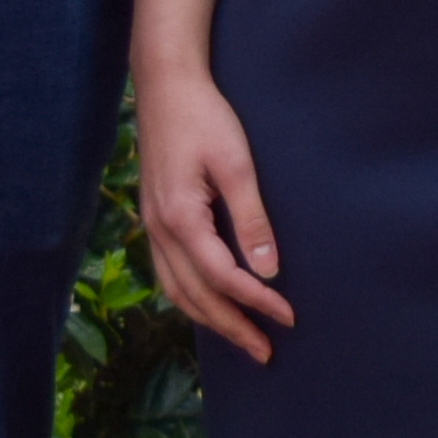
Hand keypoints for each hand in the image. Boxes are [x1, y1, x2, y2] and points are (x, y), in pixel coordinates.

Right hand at [133, 64, 296, 363]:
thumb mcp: (236, 163)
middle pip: (195, 296)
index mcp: (180, 218)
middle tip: (266, 351)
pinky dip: (190, 297)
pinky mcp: (154, 218)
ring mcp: (151, 226)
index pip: (222, 277)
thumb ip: (251, 219)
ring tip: (242, 337)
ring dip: (209, 318)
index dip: (255, 302)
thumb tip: (268, 270)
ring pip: (176, 291)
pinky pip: (168, 274)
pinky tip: (209, 303)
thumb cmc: (204, 118)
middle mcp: (159, 230)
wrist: (165, 86)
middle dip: (232, 327)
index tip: (286, 318)